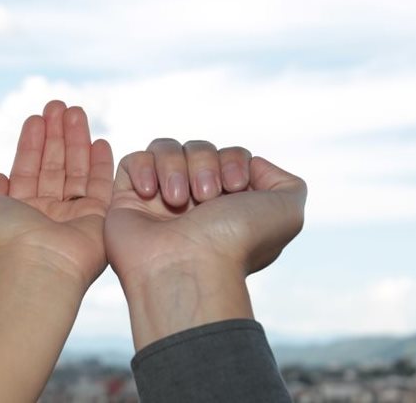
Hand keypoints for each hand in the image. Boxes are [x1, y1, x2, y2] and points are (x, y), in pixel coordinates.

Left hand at [0, 100, 113, 286]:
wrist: (38, 265)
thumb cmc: (6, 239)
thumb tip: (0, 177)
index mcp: (20, 213)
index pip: (27, 169)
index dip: (31, 143)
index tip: (36, 117)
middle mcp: (47, 214)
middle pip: (53, 165)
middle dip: (56, 134)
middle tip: (58, 105)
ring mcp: (74, 217)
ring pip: (77, 170)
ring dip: (76, 139)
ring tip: (76, 111)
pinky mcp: (98, 220)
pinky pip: (101, 186)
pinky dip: (101, 164)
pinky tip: (99, 141)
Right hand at [104, 138, 305, 347]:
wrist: (187, 268)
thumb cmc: (236, 243)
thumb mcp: (287, 212)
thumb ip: (287, 183)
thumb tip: (253, 165)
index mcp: (229, 204)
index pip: (230, 155)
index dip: (233, 161)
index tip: (234, 188)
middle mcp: (195, 201)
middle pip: (199, 147)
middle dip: (205, 164)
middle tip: (206, 198)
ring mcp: (159, 199)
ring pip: (166, 148)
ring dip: (175, 168)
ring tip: (177, 201)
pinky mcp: (127, 199)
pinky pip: (134, 159)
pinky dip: (145, 168)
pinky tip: (151, 194)